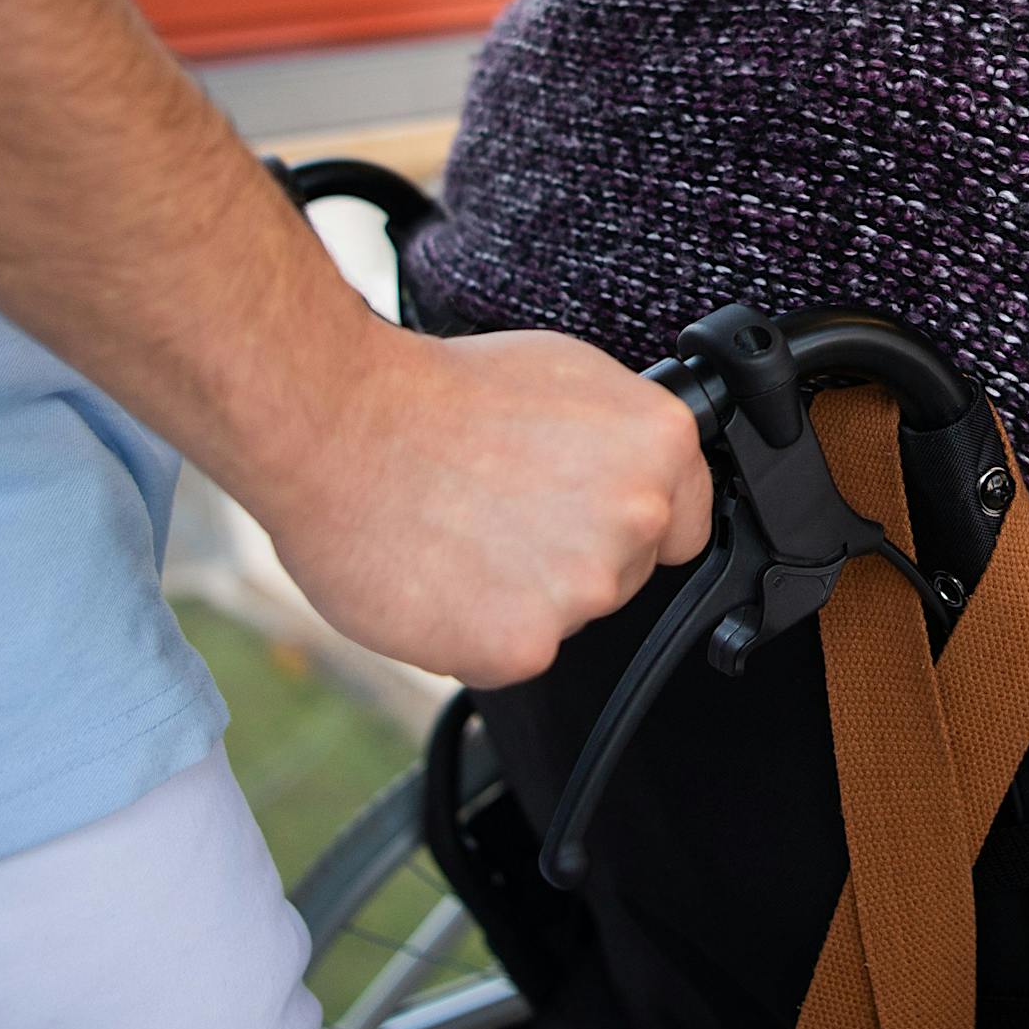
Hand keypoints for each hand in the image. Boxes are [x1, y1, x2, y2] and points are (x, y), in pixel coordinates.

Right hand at [258, 324, 714, 687]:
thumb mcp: (567, 374)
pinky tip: (441, 576)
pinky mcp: (521, 647)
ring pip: (566, 615)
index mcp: (658, 446)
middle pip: (624, 572)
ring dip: (524, 594)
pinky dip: (475, 630)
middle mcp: (635, 518)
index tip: (589, 512)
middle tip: (502, 510)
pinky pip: (510, 654)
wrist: (341, 425)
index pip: (686, 520)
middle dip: (574, 553)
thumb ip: (623, 438)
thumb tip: (640, 472)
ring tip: (462, 534)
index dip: (635, 520)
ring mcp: (582, 589)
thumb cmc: (439, 392)